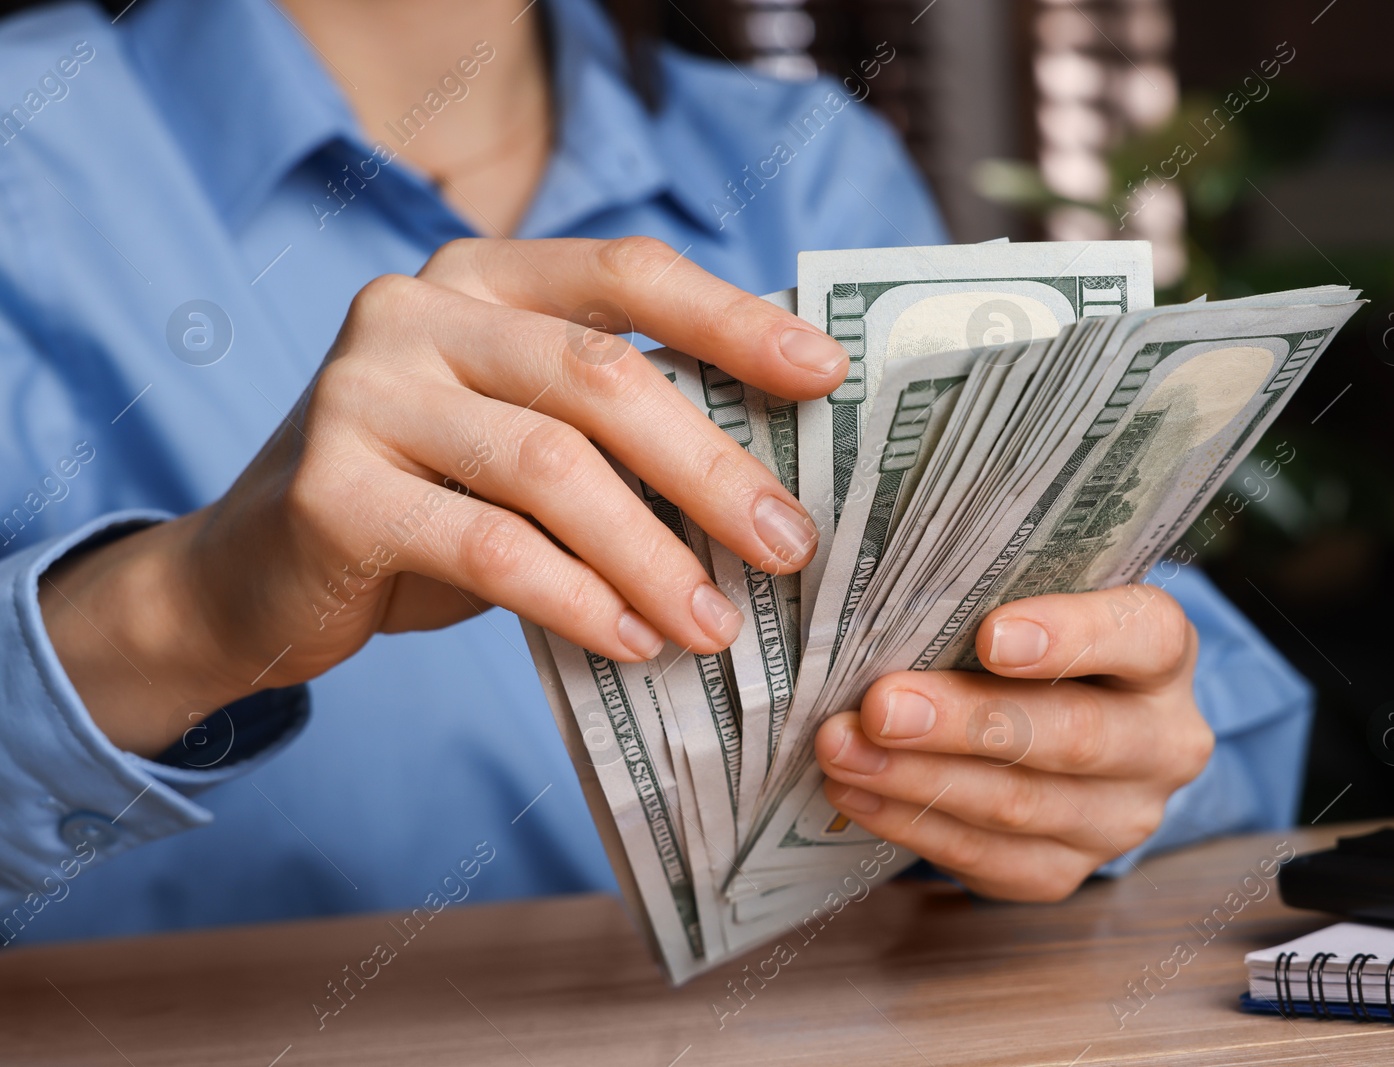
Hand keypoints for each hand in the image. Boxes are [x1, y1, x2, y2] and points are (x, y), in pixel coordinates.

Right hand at [41, 237, 847, 755]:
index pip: (627, 272)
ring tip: (717, 626)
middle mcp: (414, 310)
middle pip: (600, 375)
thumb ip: (616, 432)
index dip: (734, 320)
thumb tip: (776, 479)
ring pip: (549, 466)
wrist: (253, 577)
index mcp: (480, 277)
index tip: (827, 378)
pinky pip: (486, 547)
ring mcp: (362, 392)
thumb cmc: (427, 505)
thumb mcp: (523, 445)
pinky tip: (630, 642)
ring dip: (652, 555)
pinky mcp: (330, 489)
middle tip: (791, 547)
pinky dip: (575, 600)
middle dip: (712, 468)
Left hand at [814, 586, 1212, 900]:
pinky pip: (988, 858)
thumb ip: (990, 598)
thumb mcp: (1037, 604)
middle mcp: (1162, 742)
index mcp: (1165, 653)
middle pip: (1074, 735)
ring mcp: (1120, 818)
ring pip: (1020, 805)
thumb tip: (887, 606)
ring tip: (842, 748)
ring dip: (917, 777)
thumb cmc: (1036, 646)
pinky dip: (912, 824)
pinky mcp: (1065, 871)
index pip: (1144, 636)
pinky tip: (859, 791)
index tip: (990, 635)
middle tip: (881, 705)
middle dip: (965, 721)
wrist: (1065, 729)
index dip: (1071, 635)